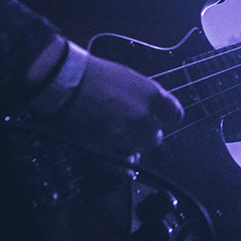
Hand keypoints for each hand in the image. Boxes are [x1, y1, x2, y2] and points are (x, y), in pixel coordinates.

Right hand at [50, 54, 183, 159]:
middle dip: (146, 134)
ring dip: (131, 146)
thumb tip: (152, 109)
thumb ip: (145, 96)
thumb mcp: (129, 78)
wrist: (65, 81)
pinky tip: (122, 165)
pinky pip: (123, 165)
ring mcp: (126, 135)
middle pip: (155, 136)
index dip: (166, 118)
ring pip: (138, 149)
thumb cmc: (94, 74)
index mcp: (151, 95)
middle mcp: (143, 117)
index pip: (174, 115)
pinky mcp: (107, 148)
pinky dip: (123, 166)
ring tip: (118, 138)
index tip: (160, 119)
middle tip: (132, 128)